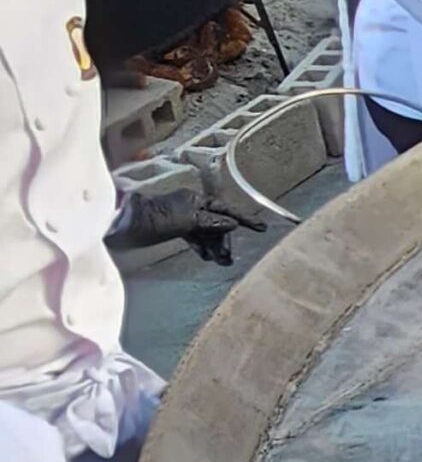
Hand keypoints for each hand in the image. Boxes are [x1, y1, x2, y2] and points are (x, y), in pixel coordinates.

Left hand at [111, 180, 266, 265]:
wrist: (120, 224)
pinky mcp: (175, 229)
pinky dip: (203, 247)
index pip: (226, 209)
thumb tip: (233, 224)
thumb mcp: (184, 220)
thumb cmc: (151, 219)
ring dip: (215, 246)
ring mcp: (183, 218)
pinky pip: (196, 237)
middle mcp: (192, 207)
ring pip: (207, 232)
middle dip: (225, 240)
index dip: (244, 219)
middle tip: (228, 258)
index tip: (261, 228)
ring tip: (221, 262)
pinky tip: (207, 257)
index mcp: (196, 200)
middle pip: (218, 223)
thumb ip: (209, 222)